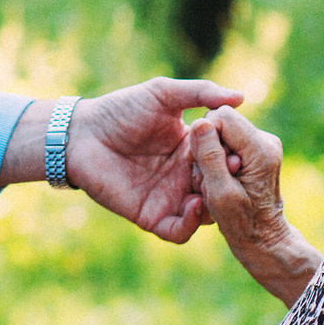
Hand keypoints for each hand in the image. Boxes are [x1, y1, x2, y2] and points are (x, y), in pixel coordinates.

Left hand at [66, 77, 245, 243]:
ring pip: (206, 214)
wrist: (81, 134)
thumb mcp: (163, 94)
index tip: (240, 147)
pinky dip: (191, 223)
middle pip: (221, 188)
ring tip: (213, 186)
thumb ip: (200, 93)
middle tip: (231, 170)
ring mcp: (170, 198)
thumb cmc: (121, 109)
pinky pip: (179, 232)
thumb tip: (242, 98)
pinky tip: (195, 203)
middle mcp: (186, 176)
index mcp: (194, 149)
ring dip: (215, 203)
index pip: (225, 158)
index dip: (235, 154)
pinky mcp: (151, 216)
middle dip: (228, 181)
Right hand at [186, 106, 320, 305]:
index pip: (222, 116)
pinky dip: (219, 157)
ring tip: (213, 181)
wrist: (264, 238)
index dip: (203, 134)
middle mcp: (266, 142)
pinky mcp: (257, 151)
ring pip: (223, 131)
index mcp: (260, 150)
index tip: (197, 161)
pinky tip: (219, 179)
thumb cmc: (241, 222)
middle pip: (222, 121)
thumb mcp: (220, 192)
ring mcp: (263, 145)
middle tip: (205, 176)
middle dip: (206, 144)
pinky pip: (229, 141)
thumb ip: (209, 156)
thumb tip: (200, 123)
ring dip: (211, 153)